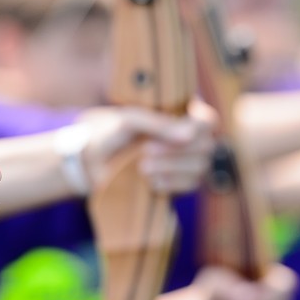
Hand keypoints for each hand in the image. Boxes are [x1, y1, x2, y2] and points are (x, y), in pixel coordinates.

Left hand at [78, 100, 216, 193]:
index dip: (200, 128)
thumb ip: (159, 124)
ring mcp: (185, 161)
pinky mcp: (178, 182)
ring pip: (200, 167)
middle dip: (178, 151)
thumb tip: (189, 134)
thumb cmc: (111, 132)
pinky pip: (190, 185)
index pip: (208, 120)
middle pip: (206, 146)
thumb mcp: (131, 121)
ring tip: (142, 167)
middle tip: (146, 150)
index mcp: (180, 114)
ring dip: (172, 168)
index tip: (180, 133)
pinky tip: (151, 182)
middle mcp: (188, 137)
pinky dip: (171, 183)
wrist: (91, 162)